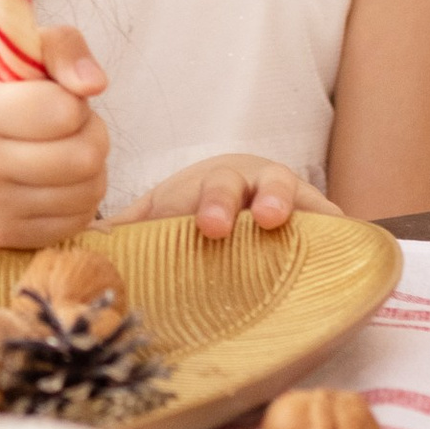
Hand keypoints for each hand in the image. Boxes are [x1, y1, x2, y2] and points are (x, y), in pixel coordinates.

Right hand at [0, 25, 109, 251]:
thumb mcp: (10, 60)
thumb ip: (60, 48)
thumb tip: (95, 83)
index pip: (62, 109)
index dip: (75, 101)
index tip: (60, 98)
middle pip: (83, 156)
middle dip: (92, 135)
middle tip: (72, 128)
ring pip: (89, 191)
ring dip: (91, 169)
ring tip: (65, 154)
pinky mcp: (4, 237)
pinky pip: (79, 220)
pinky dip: (80, 199)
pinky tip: (57, 184)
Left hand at [107, 155, 341, 240]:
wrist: (242, 193)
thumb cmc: (195, 206)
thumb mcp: (160, 214)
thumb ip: (126, 229)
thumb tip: (79, 245)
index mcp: (205, 183)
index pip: (205, 189)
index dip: (207, 204)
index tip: (206, 227)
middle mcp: (247, 183)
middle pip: (243, 185)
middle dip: (233, 202)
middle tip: (225, 227)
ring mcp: (286, 196)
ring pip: (289, 192)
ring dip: (289, 205)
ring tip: (281, 223)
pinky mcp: (319, 216)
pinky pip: (332, 220)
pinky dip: (340, 229)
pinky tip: (351, 242)